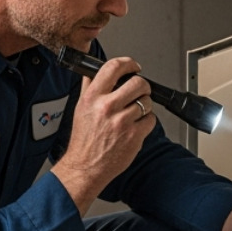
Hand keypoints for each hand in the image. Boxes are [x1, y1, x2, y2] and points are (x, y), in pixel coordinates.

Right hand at [51, 56, 154, 213]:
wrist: (85, 167)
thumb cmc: (83, 140)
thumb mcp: (80, 108)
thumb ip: (89, 87)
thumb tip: (94, 70)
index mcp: (92, 97)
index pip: (114, 67)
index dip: (128, 63)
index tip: (133, 66)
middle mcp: (107, 107)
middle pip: (138, 83)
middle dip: (142, 86)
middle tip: (139, 91)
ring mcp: (122, 122)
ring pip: (147, 101)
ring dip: (144, 105)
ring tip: (134, 113)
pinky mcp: (134, 136)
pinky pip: (151, 119)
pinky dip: (147, 122)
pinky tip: (136, 126)